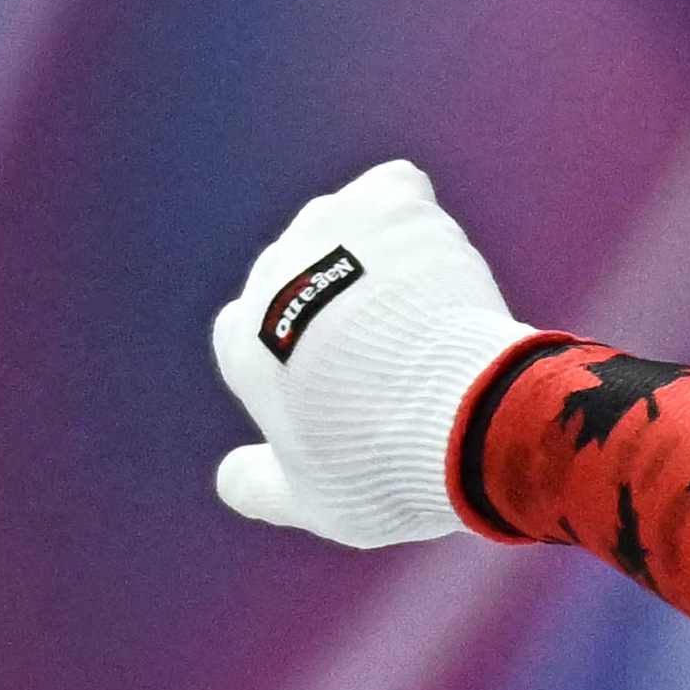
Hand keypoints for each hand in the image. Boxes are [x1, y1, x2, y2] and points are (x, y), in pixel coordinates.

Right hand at [207, 158, 529, 547]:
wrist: (459, 415)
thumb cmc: (377, 464)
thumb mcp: (306, 500)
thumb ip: (257, 487)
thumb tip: (229, 480)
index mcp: (242, 339)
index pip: (251, 333)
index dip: (297, 361)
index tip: (341, 391)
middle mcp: (274, 270)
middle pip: (299, 275)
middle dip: (338, 308)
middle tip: (392, 358)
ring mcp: (331, 226)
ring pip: (346, 228)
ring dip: (375, 259)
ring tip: (421, 314)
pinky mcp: (393, 202)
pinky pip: (396, 189)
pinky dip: (411, 216)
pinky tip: (435, 262)